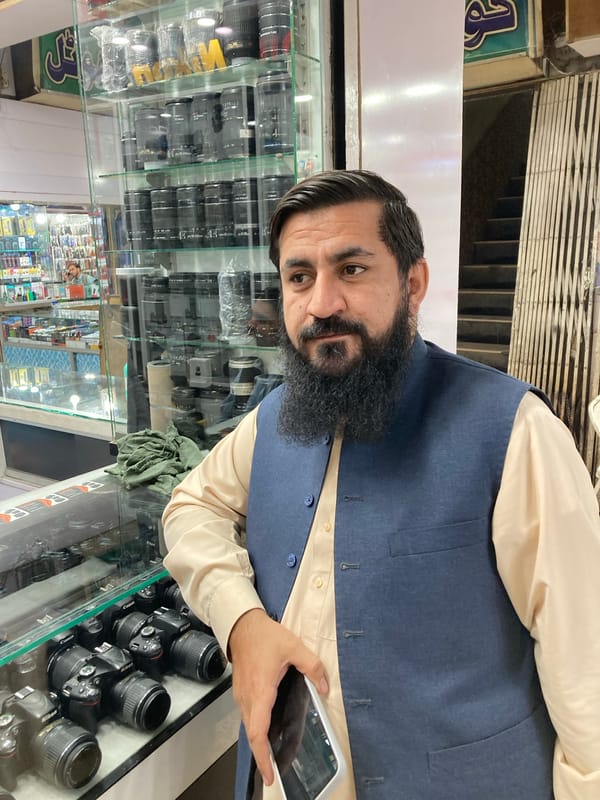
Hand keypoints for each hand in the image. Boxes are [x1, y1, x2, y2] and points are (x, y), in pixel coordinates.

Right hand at [228, 608, 328, 786]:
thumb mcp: (293, 646)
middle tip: (274, 772)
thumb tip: (324, 687)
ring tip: (273, 756)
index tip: (269, 773)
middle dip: (262, 756)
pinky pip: (247, 715)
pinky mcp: (241, 691)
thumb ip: (312, 666)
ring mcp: (241, 695)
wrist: (242, 625)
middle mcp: (248, 697)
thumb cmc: (265, 636)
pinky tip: (267, 729)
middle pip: (252, 734)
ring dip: (259, 742)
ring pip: (248, 726)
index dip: (263, 755)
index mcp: (261, 690)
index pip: (258, 731)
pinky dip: (256, 728)